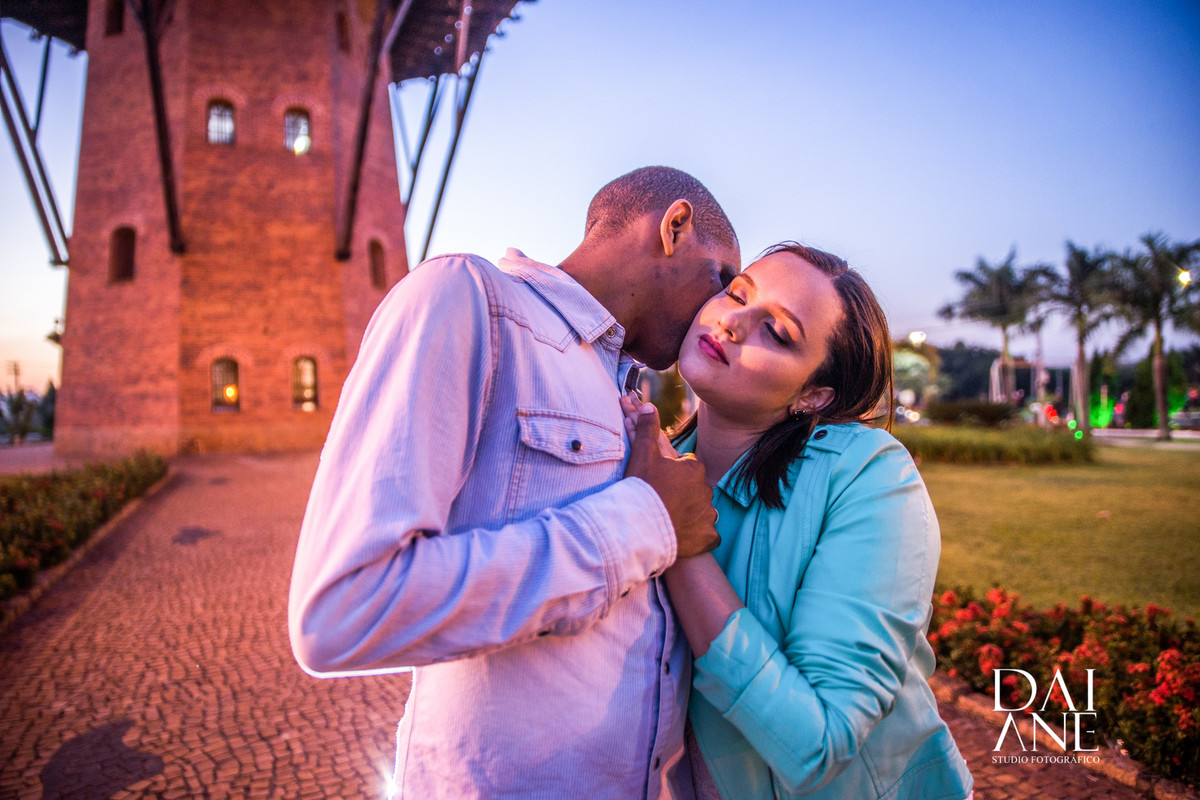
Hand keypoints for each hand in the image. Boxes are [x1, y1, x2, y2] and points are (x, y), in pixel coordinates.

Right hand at [621, 397, 719, 558]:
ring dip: (689, 515)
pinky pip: (707, 536)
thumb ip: (647, 430)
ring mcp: (709, 515)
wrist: (641, 529)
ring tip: (669, 520)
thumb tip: (649, 406)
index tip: (659, 482)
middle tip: (662, 502)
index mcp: (694, 468)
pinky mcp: (709, 537)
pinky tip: (683, 536)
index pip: (687, 466)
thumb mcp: (642, 455)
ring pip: (701, 511)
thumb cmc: (642, 489)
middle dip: (682, 494)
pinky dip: (698, 537)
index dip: (672, 474)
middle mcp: (706, 489)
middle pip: (694, 489)